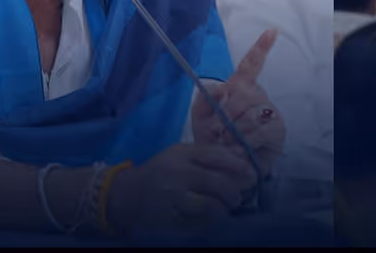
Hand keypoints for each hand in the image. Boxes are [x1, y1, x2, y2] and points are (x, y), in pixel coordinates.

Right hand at [106, 143, 256, 236]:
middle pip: (217, 182)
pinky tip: (210, 219)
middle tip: (239, 197)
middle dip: (234, 192)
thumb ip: (209, 153)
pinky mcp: (167, 217)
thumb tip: (242, 152)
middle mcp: (177, 173)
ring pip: (209, 205)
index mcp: (182, 154)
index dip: (238, 164)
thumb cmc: (159, 172)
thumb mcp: (180, 155)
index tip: (251, 173)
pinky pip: (196, 223)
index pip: (217, 156)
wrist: (124, 194)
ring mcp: (172, 197)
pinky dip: (208, 222)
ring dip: (223, 209)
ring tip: (224, 208)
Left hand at [192, 30, 286, 172]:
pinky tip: (241, 148)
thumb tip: (221, 88)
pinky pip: (262, 128)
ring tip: (226, 144)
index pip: (251, 64)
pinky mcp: (277, 128)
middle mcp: (258, 96)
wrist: (221, 168)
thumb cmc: (213, 140)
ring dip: (236, 131)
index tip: (272, 31)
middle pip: (246, 93)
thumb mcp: (201, 119)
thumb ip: (204, 101)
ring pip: (254, 112)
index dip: (261, 47)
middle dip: (228, 115)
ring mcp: (270, 111)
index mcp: (240, 88)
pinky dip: (248, 139)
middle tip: (217, 134)